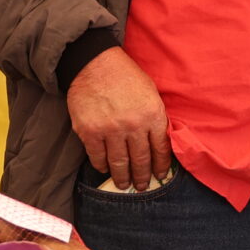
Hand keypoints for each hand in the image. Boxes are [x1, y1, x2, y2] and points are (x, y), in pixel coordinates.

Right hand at [67, 46, 172, 190]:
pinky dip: (101, 166)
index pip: (160, 149)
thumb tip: (159, 143)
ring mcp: (110, 130)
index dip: (160, 166)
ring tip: (123, 184)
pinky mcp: (89, 132)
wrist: (94, 63)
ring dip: (122, 177)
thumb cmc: (125, 76)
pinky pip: (97, 157)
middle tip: (142, 186)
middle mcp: (133, 126)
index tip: (159, 175)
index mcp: (152, 115)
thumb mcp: (150, 93)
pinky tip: (105, 169)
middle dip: (142, 177)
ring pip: (119, 163)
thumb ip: (155, 117)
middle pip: (141, 160)